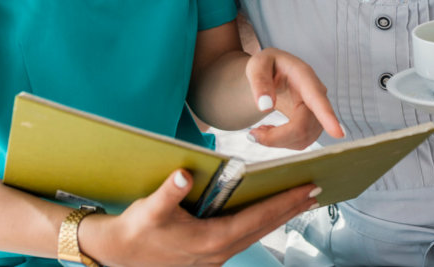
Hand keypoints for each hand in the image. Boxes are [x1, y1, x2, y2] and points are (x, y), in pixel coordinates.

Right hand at [83, 169, 319, 265]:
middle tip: (315, 191)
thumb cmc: (135, 230)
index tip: (306, 189)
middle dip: (290, 209)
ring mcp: (215, 257)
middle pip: (264, 227)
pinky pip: (243, 237)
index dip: (284, 202)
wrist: (117, 254)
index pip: (257, 218)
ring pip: (256, 234)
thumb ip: (168, 193)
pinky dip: (260, 223)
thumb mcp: (150, 210)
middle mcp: (219, 252)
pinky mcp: (209, 256)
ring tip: (298, 200)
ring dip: (278, 216)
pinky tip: (265, 213)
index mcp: (211, 240)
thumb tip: (183, 177)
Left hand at [245, 48, 344, 148]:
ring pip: (303, 139)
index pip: (317, 98)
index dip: (328, 117)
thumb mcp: (257, 65)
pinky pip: (301, 142)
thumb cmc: (266, 65)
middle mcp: (317, 94)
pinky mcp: (313, 124)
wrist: (274, 71)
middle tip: (252, 134)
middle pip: (304, 127)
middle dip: (276, 137)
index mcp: (304, 76)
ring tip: (259, 130)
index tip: (338, 133)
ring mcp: (318, 111)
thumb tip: (266, 105)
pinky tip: (270, 131)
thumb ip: (259, 81)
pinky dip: (282, 142)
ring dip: (277, 141)